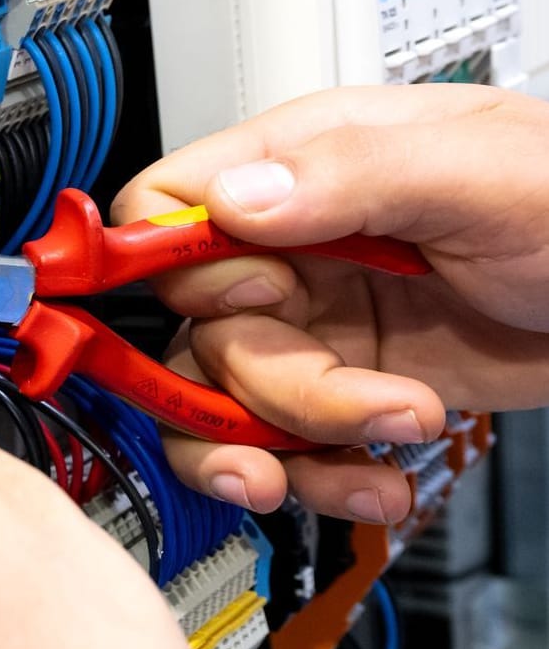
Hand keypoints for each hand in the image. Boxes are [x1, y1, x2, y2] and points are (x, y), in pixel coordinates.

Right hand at [114, 84, 548, 519]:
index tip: (234, 307)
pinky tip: (377, 480)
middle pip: (196, 332)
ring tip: (375, 452)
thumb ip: (355, 173)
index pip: (165, 205)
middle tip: (350, 402)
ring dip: (289, 449)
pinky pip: (278, 448)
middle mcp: (290, 249)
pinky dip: (319, 480)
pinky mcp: (341, 390)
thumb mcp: (484, 172)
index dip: (170, 264)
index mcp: (304, 167)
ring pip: (222, 405)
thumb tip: (234, 197)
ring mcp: (312, 325)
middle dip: (265, 389)